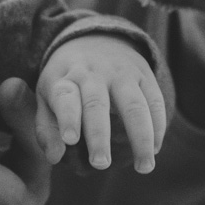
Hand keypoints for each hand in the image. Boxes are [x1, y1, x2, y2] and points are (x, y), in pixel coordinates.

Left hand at [36, 35, 165, 172]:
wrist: (95, 37)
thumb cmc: (66, 79)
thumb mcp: (47, 96)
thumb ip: (47, 128)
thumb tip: (54, 158)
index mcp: (65, 78)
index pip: (65, 97)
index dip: (68, 118)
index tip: (70, 140)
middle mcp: (93, 73)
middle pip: (97, 104)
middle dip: (99, 136)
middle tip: (100, 164)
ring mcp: (121, 72)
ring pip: (134, 104)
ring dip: (141, 137)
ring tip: (144, 167)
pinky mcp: (144, 73)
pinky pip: (154, 101)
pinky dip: (158, 126)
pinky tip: (155, 149)